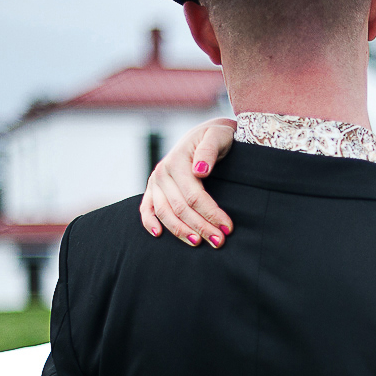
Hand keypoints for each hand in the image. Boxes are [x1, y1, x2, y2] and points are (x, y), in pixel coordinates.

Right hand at [139, 118, 236, 246]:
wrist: (205, 133)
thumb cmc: (216, 136)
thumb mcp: (218, 136)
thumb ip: (209, 151)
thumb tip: (200, 171)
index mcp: (178, 161)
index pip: (194, 196)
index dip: (211, 213)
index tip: (228, 228)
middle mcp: (163, 172)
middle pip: (181, 208)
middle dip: (201, 227)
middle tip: (219, 242)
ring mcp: (156, 181)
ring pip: (165, 212)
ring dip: (180, 231)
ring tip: (198, 243)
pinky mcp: (153, 188)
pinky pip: (147, 207)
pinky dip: (149, 222)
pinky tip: (158, 235)